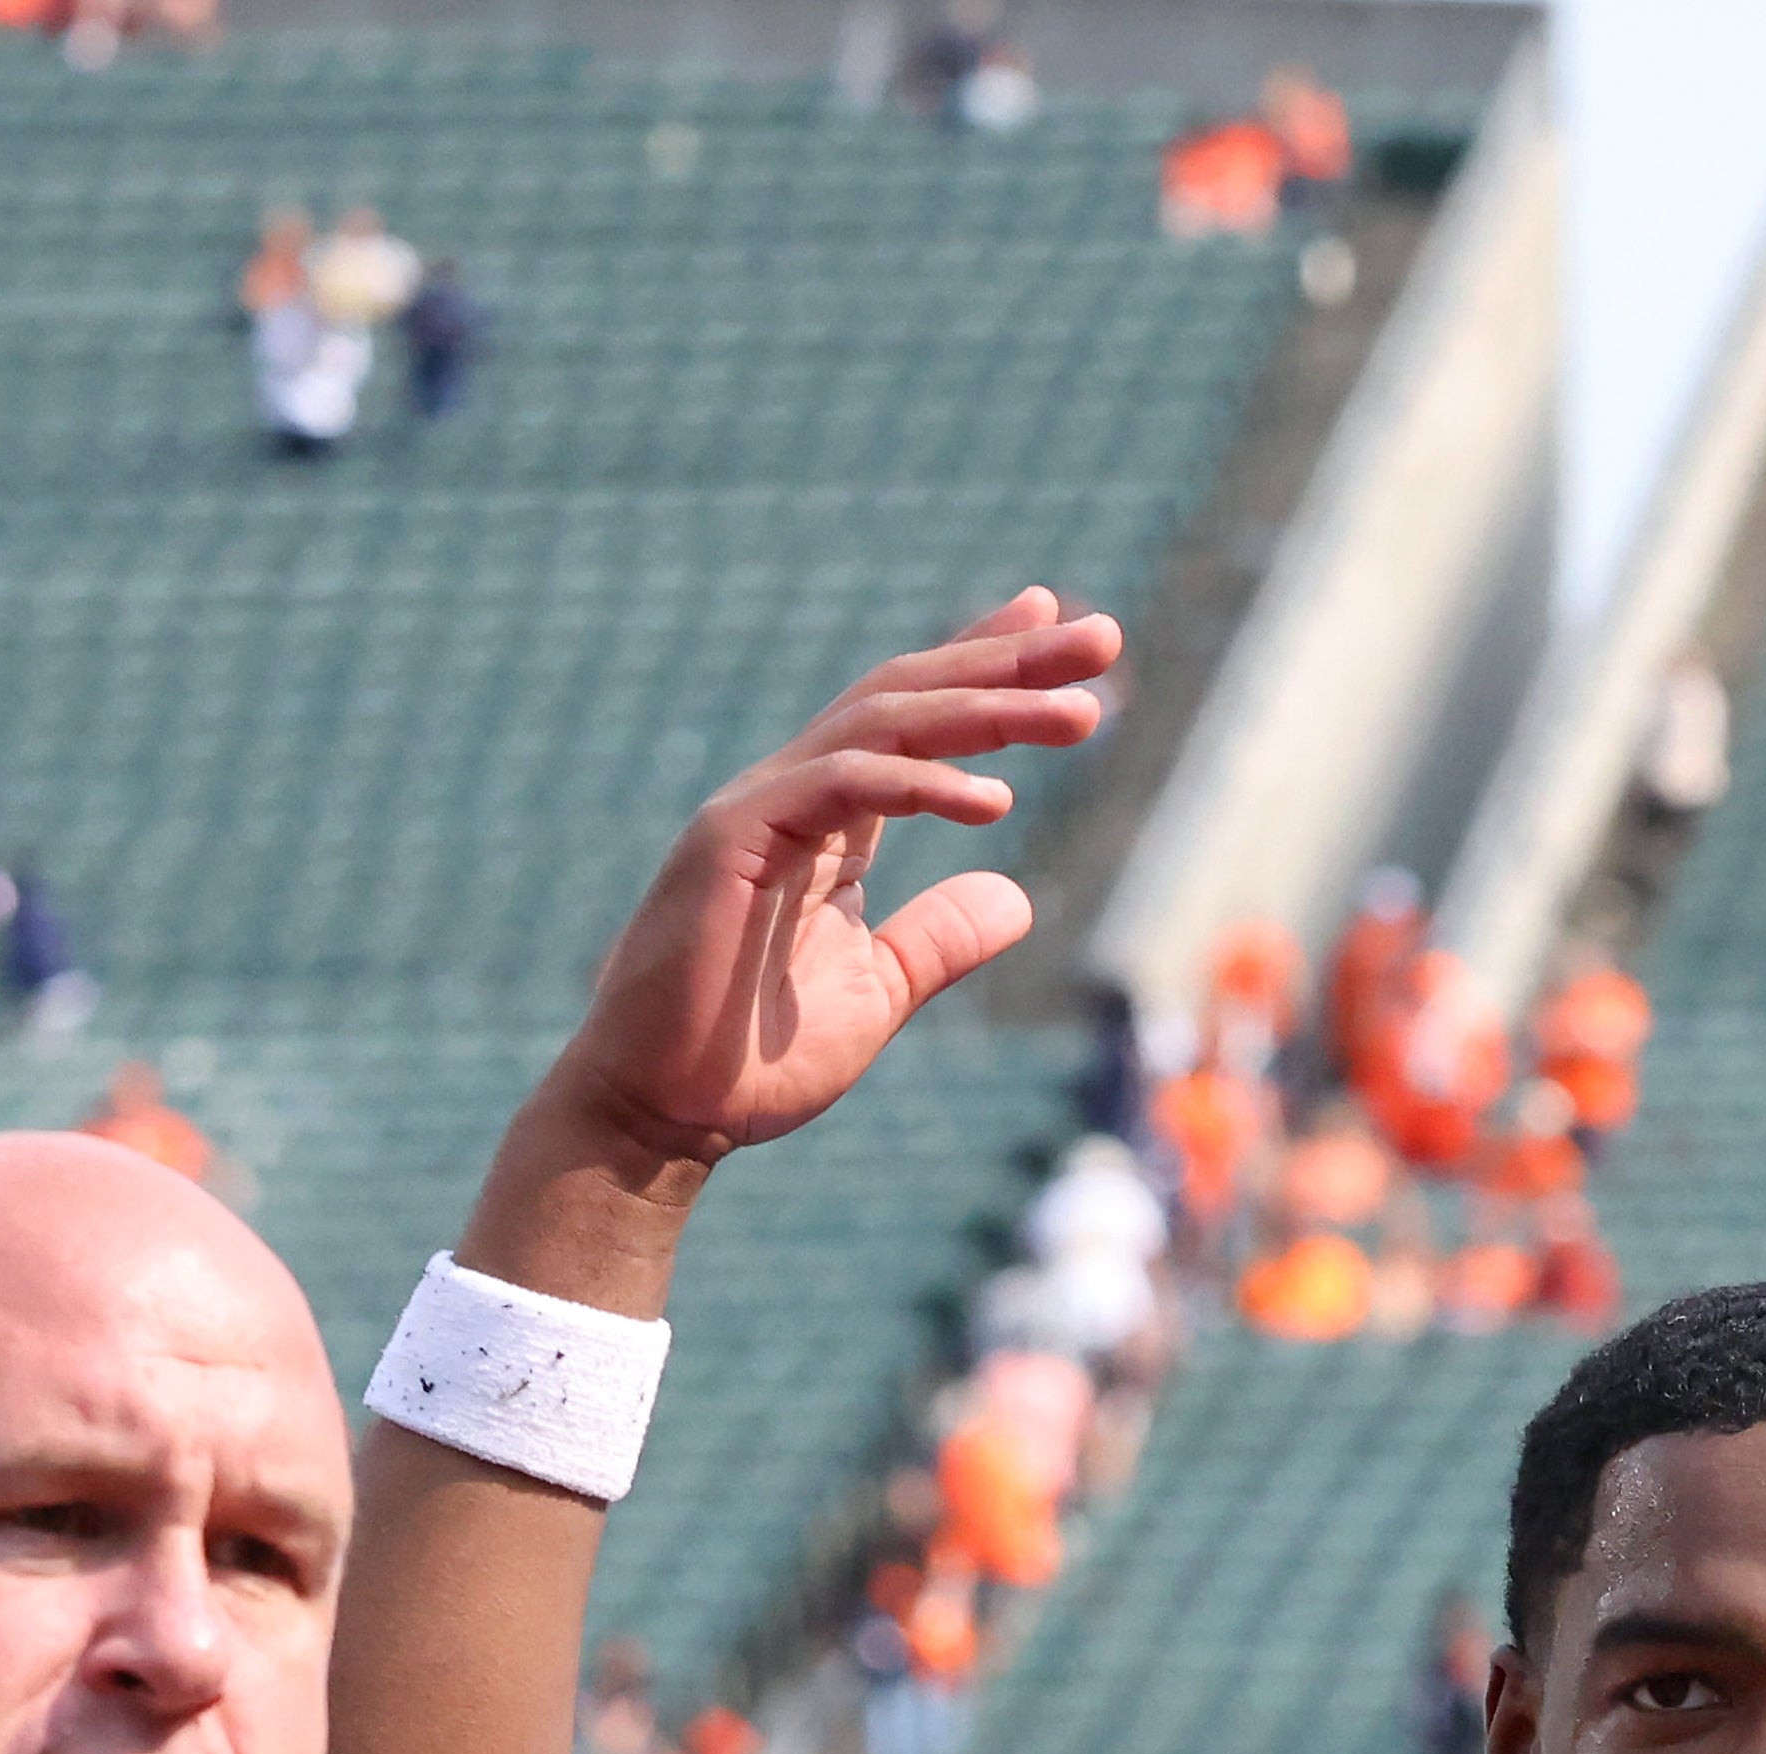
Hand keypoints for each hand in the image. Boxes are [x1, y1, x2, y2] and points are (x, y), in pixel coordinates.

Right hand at [542, 590, 1121, 1165]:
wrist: (660, 1118)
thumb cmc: (749, 1062)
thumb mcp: (878, 992)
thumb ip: (942, 938)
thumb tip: (1018, 898)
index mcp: (827, 821)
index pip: (914, 720)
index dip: (985, 665)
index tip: (1060, 624)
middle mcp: (793, 795)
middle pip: (911, 697)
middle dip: (1009, 663)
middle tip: (1104, 639)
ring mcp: (759, 809)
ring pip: (884, 722)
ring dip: (989, 709)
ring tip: (1083, 713)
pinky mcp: (733, 839)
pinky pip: (841, 784)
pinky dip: (920, 785)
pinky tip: (996, 801)